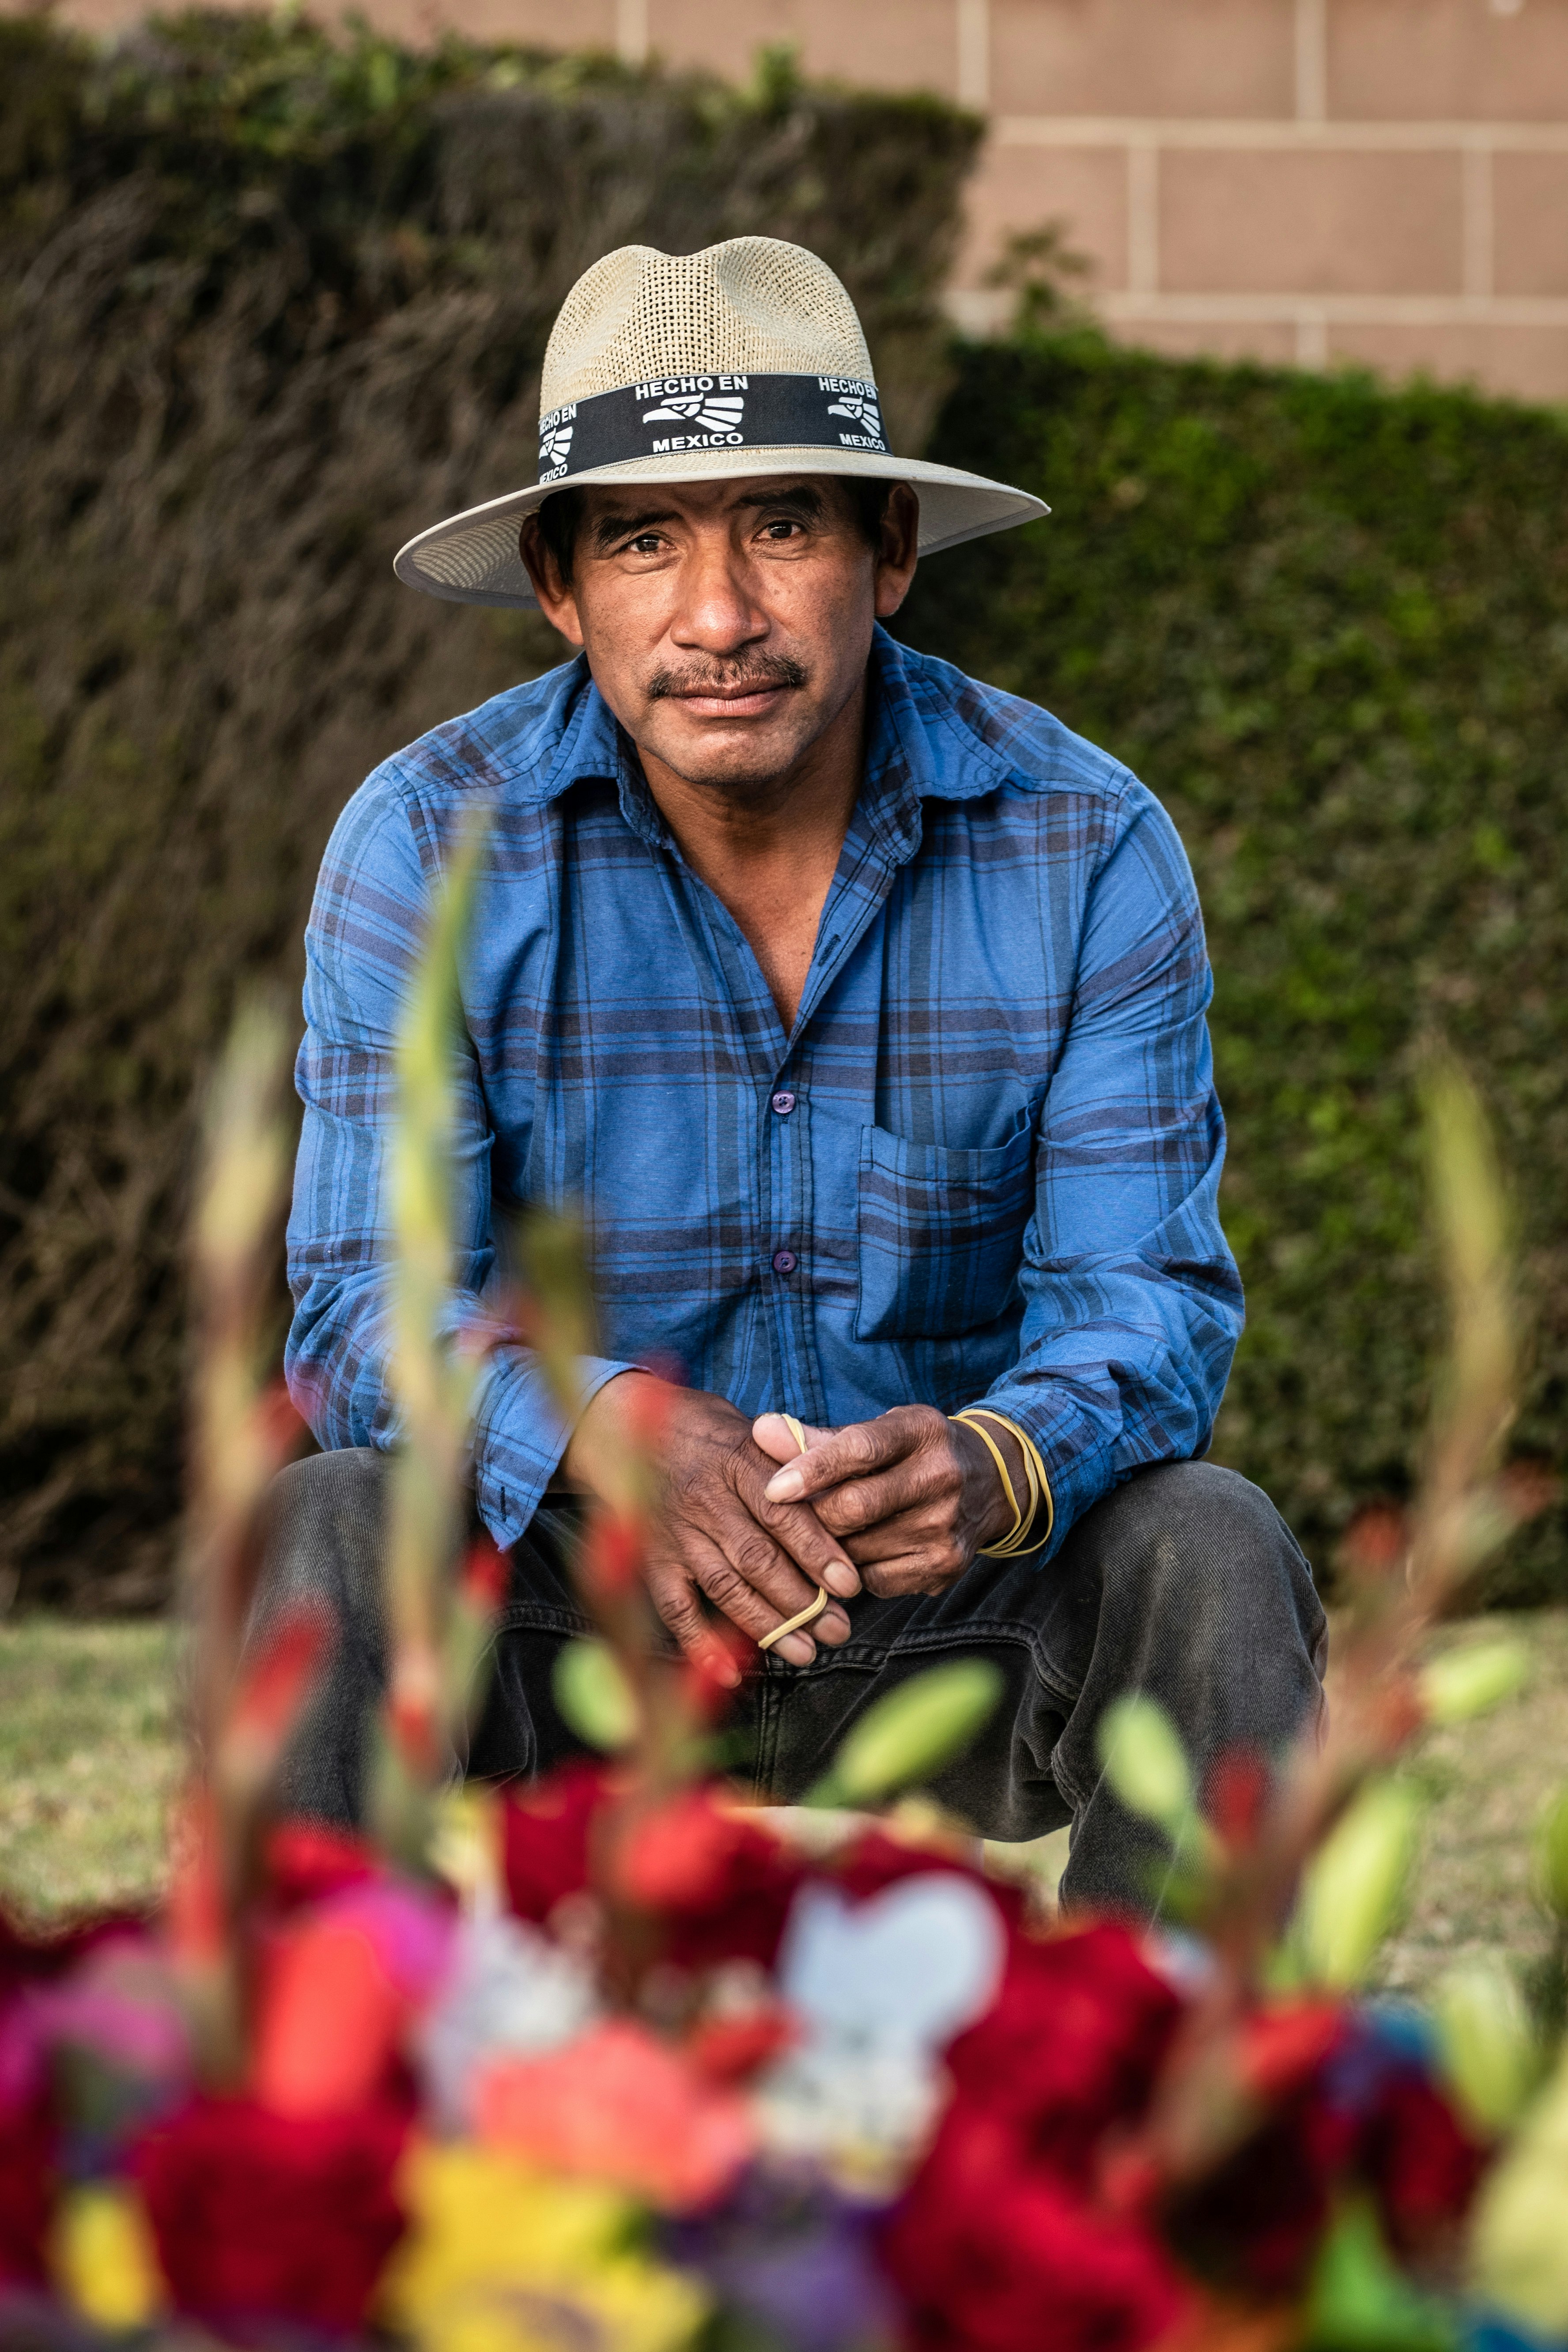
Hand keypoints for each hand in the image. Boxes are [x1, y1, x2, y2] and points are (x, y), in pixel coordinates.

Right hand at [563, 1376, 860, 1672]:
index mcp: (738, 1462)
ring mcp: (676, 1532)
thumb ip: (792, 1460)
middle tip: (840, 1628)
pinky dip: (701, 1643)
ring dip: (768, 1626)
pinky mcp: (653, 1559)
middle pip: (758, 1559)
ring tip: (807, 1653)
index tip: (850, 1583)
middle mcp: (706, 1499)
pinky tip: (730, 1672)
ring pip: (725, 1587)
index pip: (784, 1515)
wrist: (629, 1427)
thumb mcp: (752, 1430)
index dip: (818, 1552)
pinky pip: (675, 1607)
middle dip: (803, 1601)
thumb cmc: (708, 1432)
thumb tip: (845, 1491)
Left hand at [753, 1405, 1020, 1599]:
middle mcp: (940, 1476)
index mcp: (920, 1431)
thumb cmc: (913, 1453)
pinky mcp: (946, 1566)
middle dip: (813, 1518)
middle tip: (791, 1519)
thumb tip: (760, 1431)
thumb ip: (816, 1438)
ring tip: (827, 1533)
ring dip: (831, 1548)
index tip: (772, 1489)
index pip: (858, 1449)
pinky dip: (857, 1572)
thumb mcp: (877, 1433)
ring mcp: (945, 1526)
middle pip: (854, 1508)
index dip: (811, 1469)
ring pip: (858, 1551)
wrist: (991, 1481)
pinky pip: (875, 1581)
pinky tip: (864, 1551)